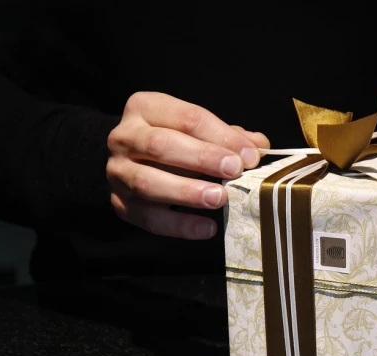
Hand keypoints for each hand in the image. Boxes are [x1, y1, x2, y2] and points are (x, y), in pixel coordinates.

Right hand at [107, 92, 268, 239]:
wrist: (131, 161)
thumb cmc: (175, 141)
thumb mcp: (198, 129)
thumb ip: (228, 136)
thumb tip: (259, 146)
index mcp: (146, 108)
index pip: (186, 118)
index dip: (221, 136)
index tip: (250, 155)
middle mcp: (125, 137)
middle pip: (161, 145)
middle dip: (201, 158)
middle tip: (233, 171)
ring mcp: (118, 172)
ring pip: (148, 183)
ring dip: (187, 192)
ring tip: (219, 198)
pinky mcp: (120, 204)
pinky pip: (149, 218)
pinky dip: (179, 225)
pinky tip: (207, 227)